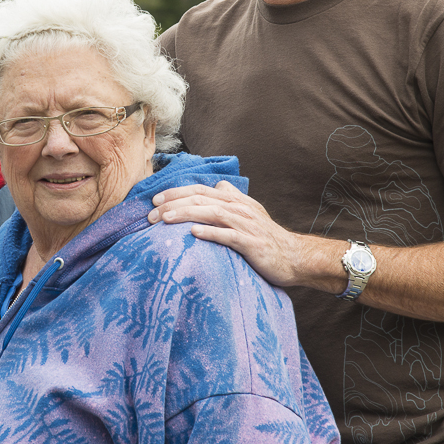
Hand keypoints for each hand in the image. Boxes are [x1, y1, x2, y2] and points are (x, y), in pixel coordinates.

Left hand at [148, 181, 314, 287]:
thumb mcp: (249, 212)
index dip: (176, 192)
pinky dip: (210, 232)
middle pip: (200, 199)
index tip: (155, 200)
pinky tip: (193, 233)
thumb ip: (232, 199)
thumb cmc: (266, 237)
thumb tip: (217, 186)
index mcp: (235, 200)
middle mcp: (238, 208)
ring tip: (164, 220)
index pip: (200, 190)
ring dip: (185, 214)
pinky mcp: (251, 243)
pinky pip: (228, 235)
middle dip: (172, 204)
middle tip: (150, 214)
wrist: (294, 257)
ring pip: (211, 213)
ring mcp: (245, 225)